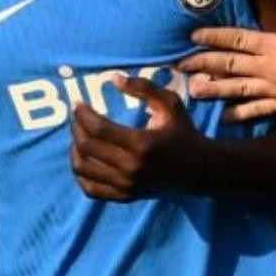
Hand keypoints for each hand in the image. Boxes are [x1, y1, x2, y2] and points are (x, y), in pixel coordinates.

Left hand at [70, 72, 204, 199]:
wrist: (200, 170)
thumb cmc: (183, 132)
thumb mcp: (170, 104)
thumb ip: (144, 88)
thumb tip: (114, 79)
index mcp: (142, 144)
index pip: (98, 128)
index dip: (82, 113)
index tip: (78, 104)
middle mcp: (132, 168)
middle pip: (87, 146)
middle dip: (76, 127)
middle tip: (77, 117)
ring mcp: (127, 186)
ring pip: (82, 168)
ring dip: (75, 149)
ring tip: (80, 137)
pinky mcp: (125, 196)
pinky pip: (90, 189)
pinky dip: (81, 174)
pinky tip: (85, 159)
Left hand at [180, 0, 275, 123]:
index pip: (236, 39)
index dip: (213, 36)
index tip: (192, 36)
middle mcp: (270, 69)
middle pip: (229, 65)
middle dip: (203, 64)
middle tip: (180, 66)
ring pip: (237, 89)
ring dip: (214, 90)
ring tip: (193, 91)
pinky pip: (257, 111)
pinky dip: (240, 114)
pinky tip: (225, 118)